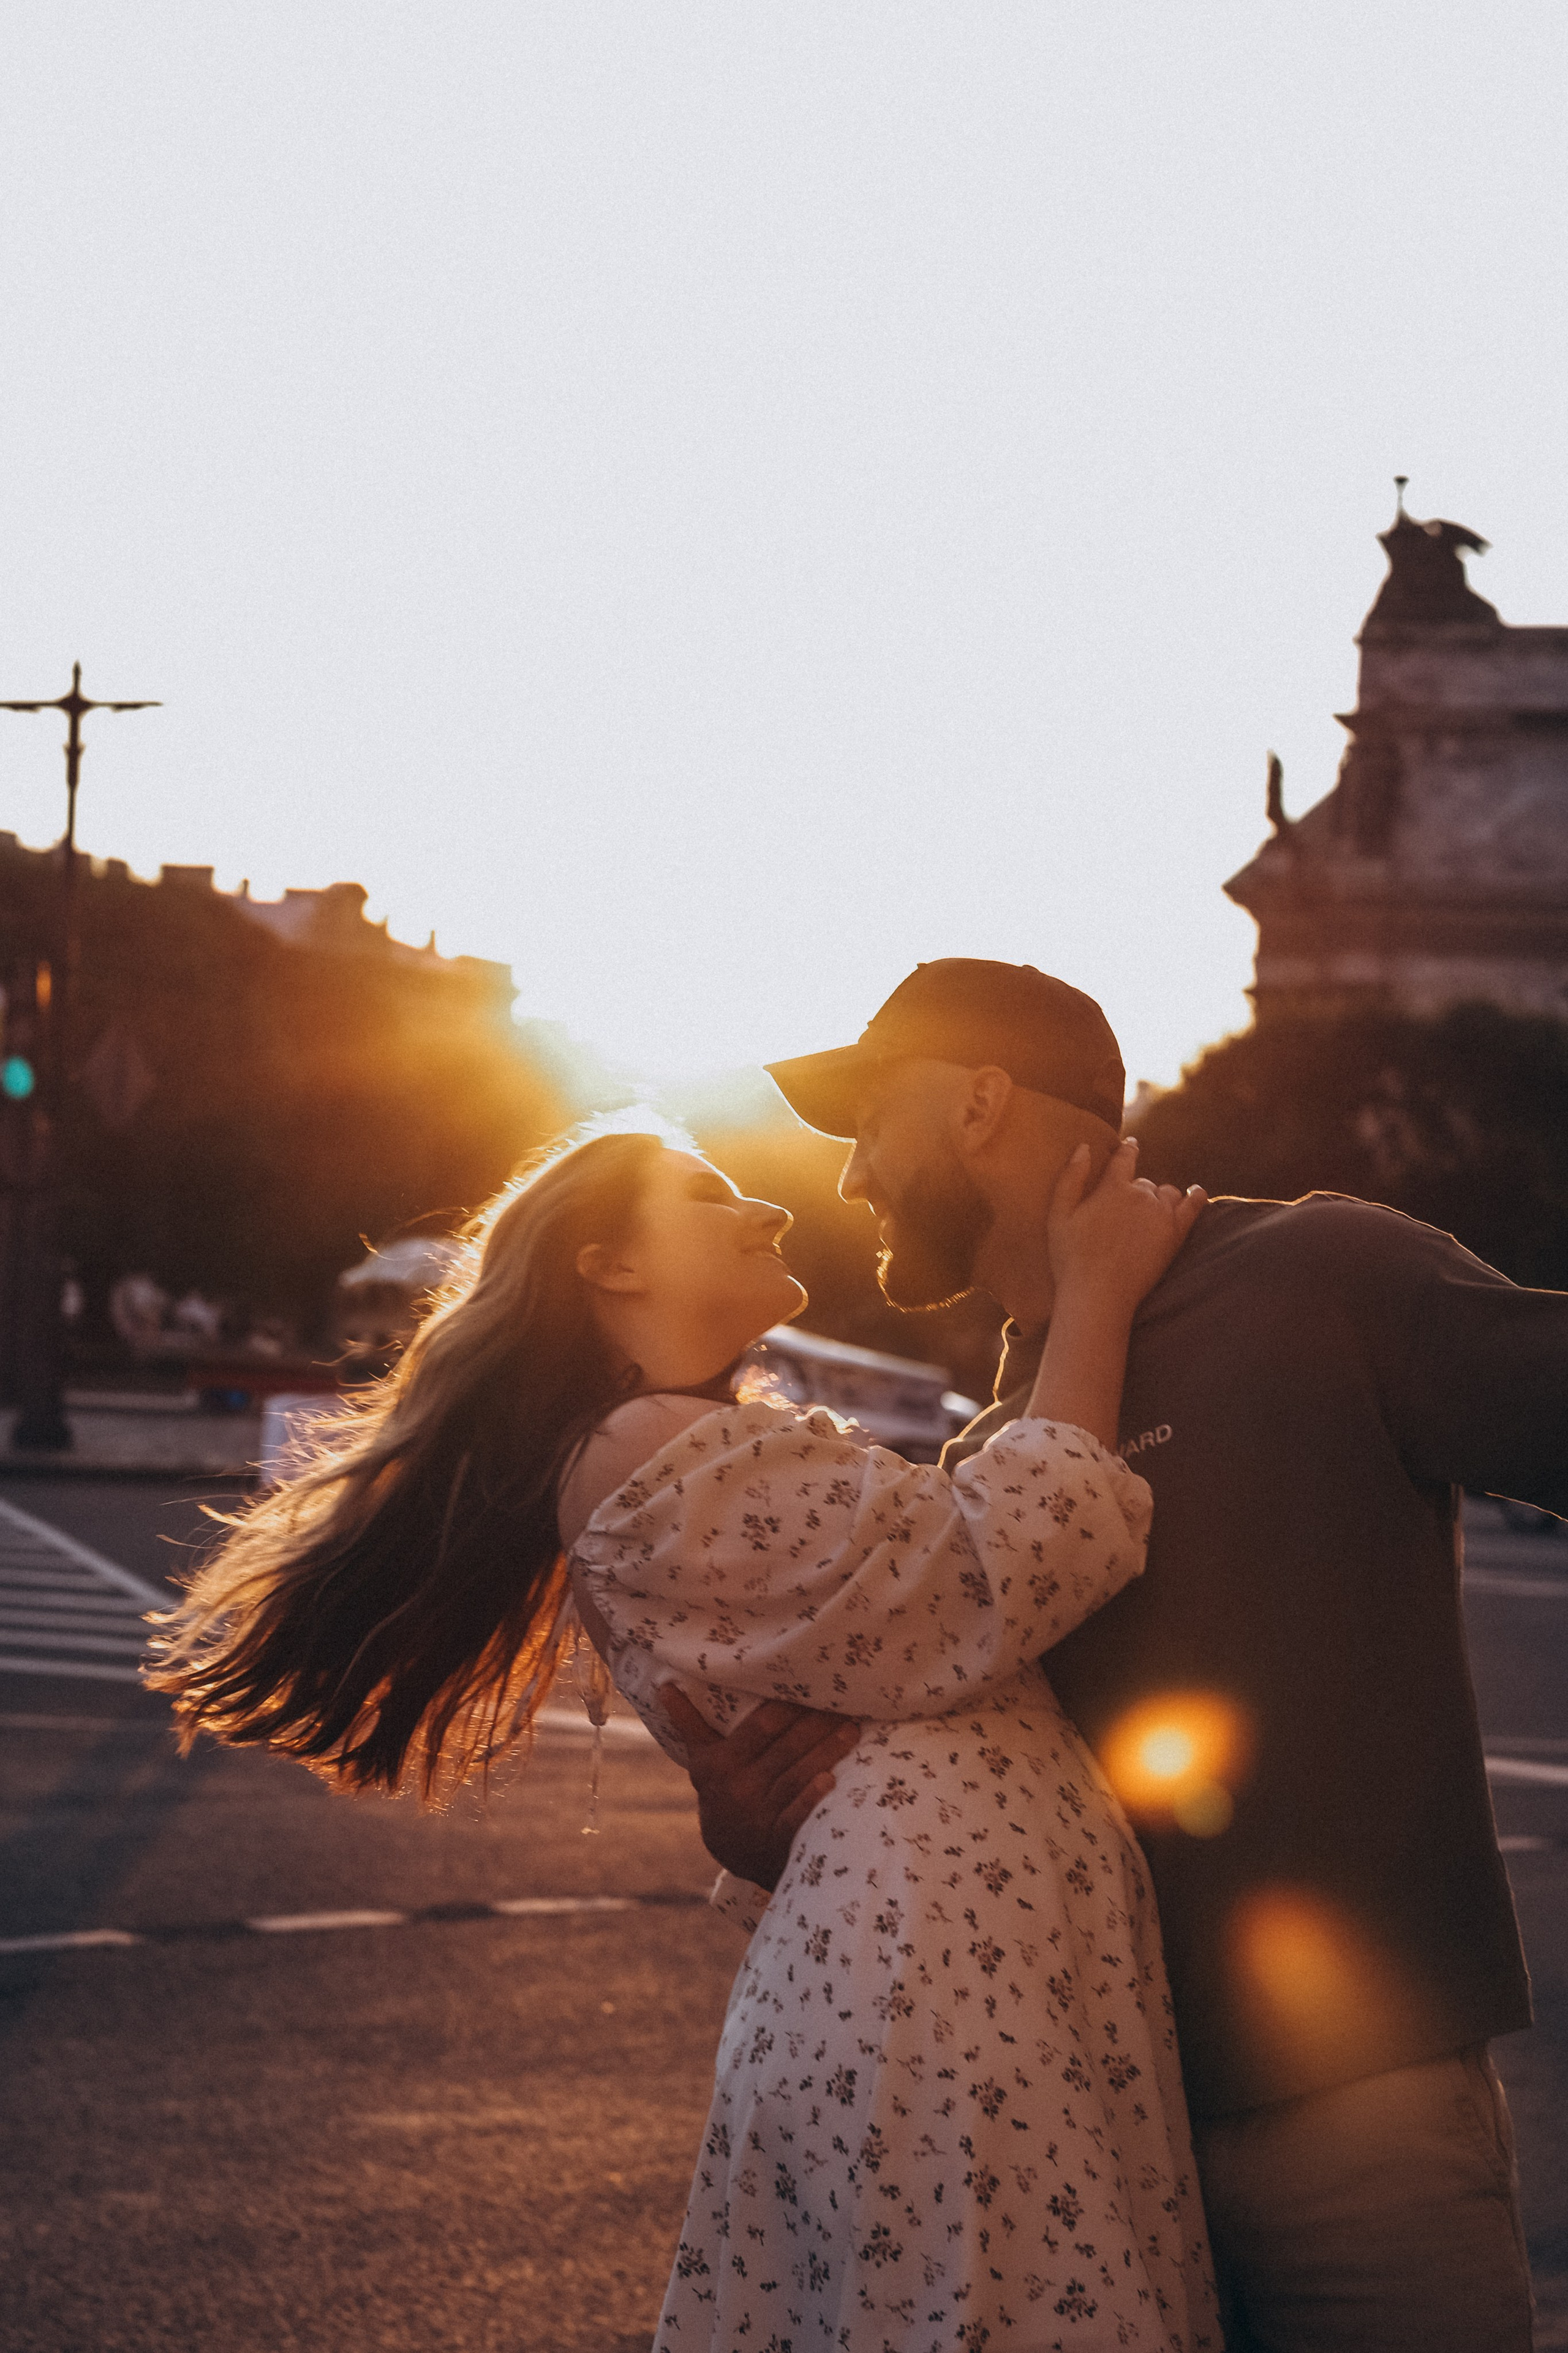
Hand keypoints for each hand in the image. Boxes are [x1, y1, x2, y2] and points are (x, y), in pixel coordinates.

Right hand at [657, 1688, 861, 1890]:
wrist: (733, 1853)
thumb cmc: (722, 1792)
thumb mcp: (702, 1762)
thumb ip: (689, 1724)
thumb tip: (665, 1686)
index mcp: (718, 1764)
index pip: (761, 1726)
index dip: (789, 1705)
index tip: (813, 1686)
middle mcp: (738, 1788)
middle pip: (785, 1748)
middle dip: (817, 1723)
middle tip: (845, 1701)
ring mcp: (758, 1815)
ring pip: (797, 1776)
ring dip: (828, 1751)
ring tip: (853, 1728)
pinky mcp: (777, 1840)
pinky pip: (797, 1816)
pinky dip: (813, 1797)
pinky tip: (833, 1779)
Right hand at [1047, 1138, 1204, 1319]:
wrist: (1098, 1295)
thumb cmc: (1071, 1257)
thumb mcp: (1058, 1214)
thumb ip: (1071, 1177)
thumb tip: (1084, 1146)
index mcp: (1112, 1188)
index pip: (1124, 1159)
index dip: (1128, 1150)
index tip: (1131, 1145)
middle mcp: (1140, 1195)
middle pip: (1144, 1183)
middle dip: (1136, 1190)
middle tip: (1125, 1210)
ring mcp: (1161, 1214)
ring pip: (1167, 1193)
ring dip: (1160, 1197)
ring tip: (1150, 1211)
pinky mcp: (1175, 1234)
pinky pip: (1194, 1206)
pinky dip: (1196, 1196)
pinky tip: (1196, 1193)